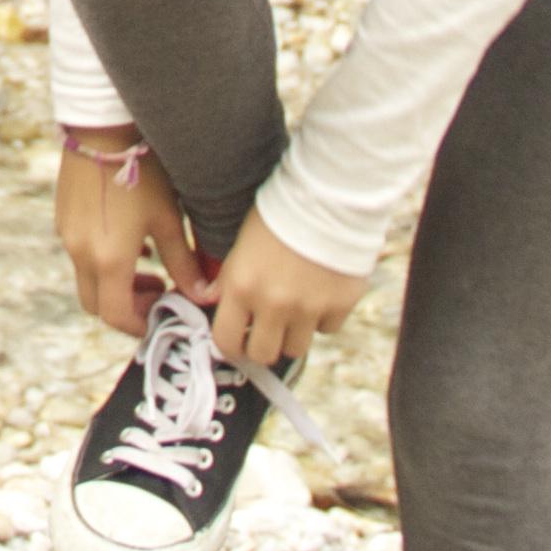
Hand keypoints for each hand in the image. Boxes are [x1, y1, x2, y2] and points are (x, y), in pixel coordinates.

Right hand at [53, 130, 205, 334]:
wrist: (103, 128)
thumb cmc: (143, 172)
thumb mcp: (168, 219)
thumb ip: (185, 263)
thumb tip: (205, 295)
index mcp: (109, 260)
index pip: (118, 316)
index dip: (141, 324)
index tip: (163, 313)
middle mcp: (81, 254)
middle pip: (97, 306)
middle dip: (126, 308)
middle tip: (156, 290)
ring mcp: (67, 236)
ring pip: (87, 280)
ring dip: (114, 283)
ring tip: (146, 261)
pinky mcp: (62, 219)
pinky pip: (79, 254)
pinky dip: (101, 260)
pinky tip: (126, 236)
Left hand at [201, 211, 370, 364]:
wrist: (328, 196)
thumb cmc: (279, 213)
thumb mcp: (242, 242)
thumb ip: (227, 277)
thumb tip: (210, 299)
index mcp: (242, 286)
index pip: (226, 342)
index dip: (231, 345)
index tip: (238, 339)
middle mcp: (273, 304)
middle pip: (263, 354)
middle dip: (262, 345)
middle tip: (266, 330)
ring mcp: (308, 308)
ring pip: (296, 349)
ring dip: (293, 333)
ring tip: (295, 309)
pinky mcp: (339, 305)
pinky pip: (328, 329)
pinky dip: (323, 318)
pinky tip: (320, 294)